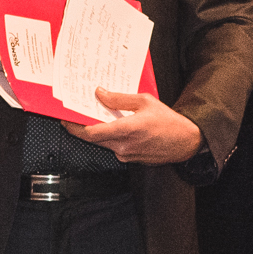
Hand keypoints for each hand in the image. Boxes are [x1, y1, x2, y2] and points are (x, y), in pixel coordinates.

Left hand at [75, 90, 205, 164]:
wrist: (185, 142)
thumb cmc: (168, 121)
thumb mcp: (145, 101)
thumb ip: (120, 98)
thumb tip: (100, 94)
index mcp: (126, 130)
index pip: (91, 133)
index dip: (75, 127)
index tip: (66, 119)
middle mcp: (123, 146)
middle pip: (93, 139)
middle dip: (81, 128)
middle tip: (74, 116)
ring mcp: (126, 155)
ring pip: (104, 143)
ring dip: (97, 132)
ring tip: (96, 118)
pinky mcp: (131, 160)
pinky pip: (115, 148)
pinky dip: (110, 138)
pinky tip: (114, 127)